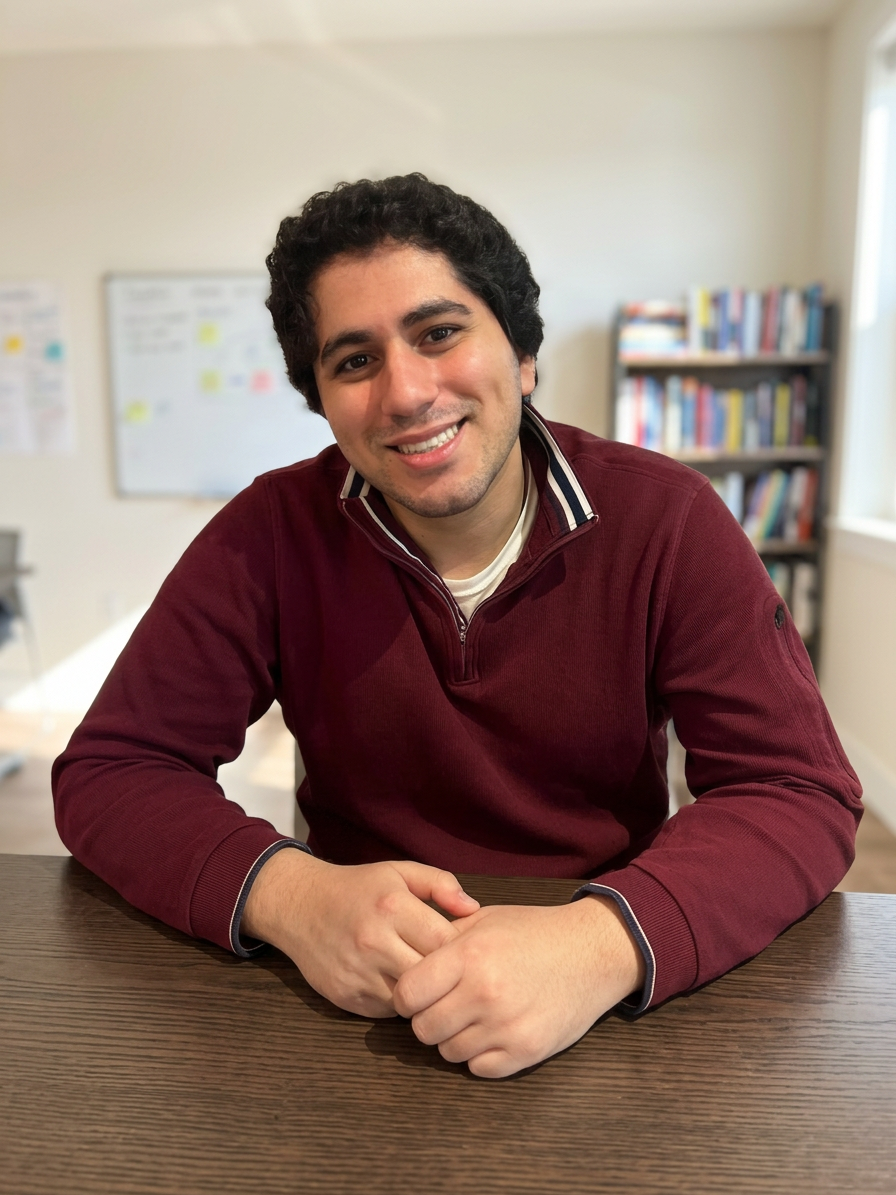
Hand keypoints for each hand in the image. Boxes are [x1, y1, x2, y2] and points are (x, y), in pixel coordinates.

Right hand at [241, 849, 479, 1016]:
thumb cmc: (358, 888)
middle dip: (446, 976)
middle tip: (451, 971)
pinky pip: (388, 1011)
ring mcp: (359, 974)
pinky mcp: (347, 998)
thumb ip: (440, 884)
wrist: (299, 906)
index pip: (446, 942)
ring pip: (411, 1000)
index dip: (460, 950)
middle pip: (431, 976)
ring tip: (426, 980)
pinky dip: (398, 1003)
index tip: (464, 950)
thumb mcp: (399, 872)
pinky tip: (397, 983)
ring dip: (423, 994)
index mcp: (393, 907)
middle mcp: (375, 942)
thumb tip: (473, 909)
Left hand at [393, 895, 645, 1077]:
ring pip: (448, 1052)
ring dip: (454, 1038)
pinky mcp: (527, 1051)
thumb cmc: (534, 932)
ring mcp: (506, 1026)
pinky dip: (480, 1055)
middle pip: (423, 1029)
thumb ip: (443, 939)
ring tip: (473, 1016)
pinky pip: (479, 1069)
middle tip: (446, 1005)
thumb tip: (405, 959)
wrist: (592, 952)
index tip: (417, 992)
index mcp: (469, 955)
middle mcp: (484, 992)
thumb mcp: (484, 920)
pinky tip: (492, 1032)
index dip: (406, 995)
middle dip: (428, 1018)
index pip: (406, 994)